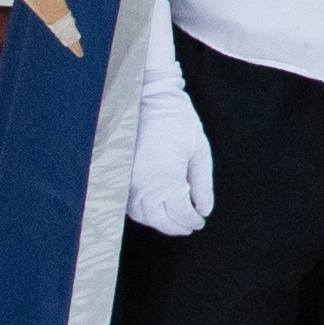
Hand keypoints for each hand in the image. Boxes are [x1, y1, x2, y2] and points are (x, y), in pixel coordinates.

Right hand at [127, 76, 214, 237]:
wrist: (147, 97)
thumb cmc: (177, 120)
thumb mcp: (199, 150)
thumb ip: (203, 183)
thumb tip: (204, 209)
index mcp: (168, 180)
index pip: (180, 214)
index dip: (192, 221)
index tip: (199, 221)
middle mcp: (144, 186)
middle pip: (160, 221)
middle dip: (177, 226)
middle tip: (189, 225)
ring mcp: (128, 182)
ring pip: (143, 216)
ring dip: (159, 221)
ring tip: (174, 218)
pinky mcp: (118, 176)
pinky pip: (129, 204)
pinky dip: (143, 211)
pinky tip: (154, 207)